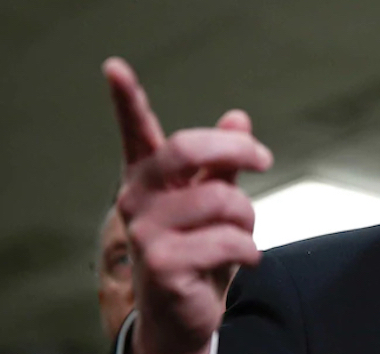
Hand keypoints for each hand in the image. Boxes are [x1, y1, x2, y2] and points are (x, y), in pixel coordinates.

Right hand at [103, 57, 272, 353]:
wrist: (184, 313)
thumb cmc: (200, 247)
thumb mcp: (215, 199)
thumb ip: (224, 160)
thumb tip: (238, 116)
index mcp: (149, 176)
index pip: (136, 131)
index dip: (125, 98)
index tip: (114, 66)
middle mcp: (138, 198)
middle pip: (186, 149)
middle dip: (237, 149)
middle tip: (265, 159)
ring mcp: (145, 231)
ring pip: (222, 199)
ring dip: (248, 218)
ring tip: (241, 236)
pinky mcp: (163, 263)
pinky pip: (229, 240)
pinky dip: (250, 251)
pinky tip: (244, 261)